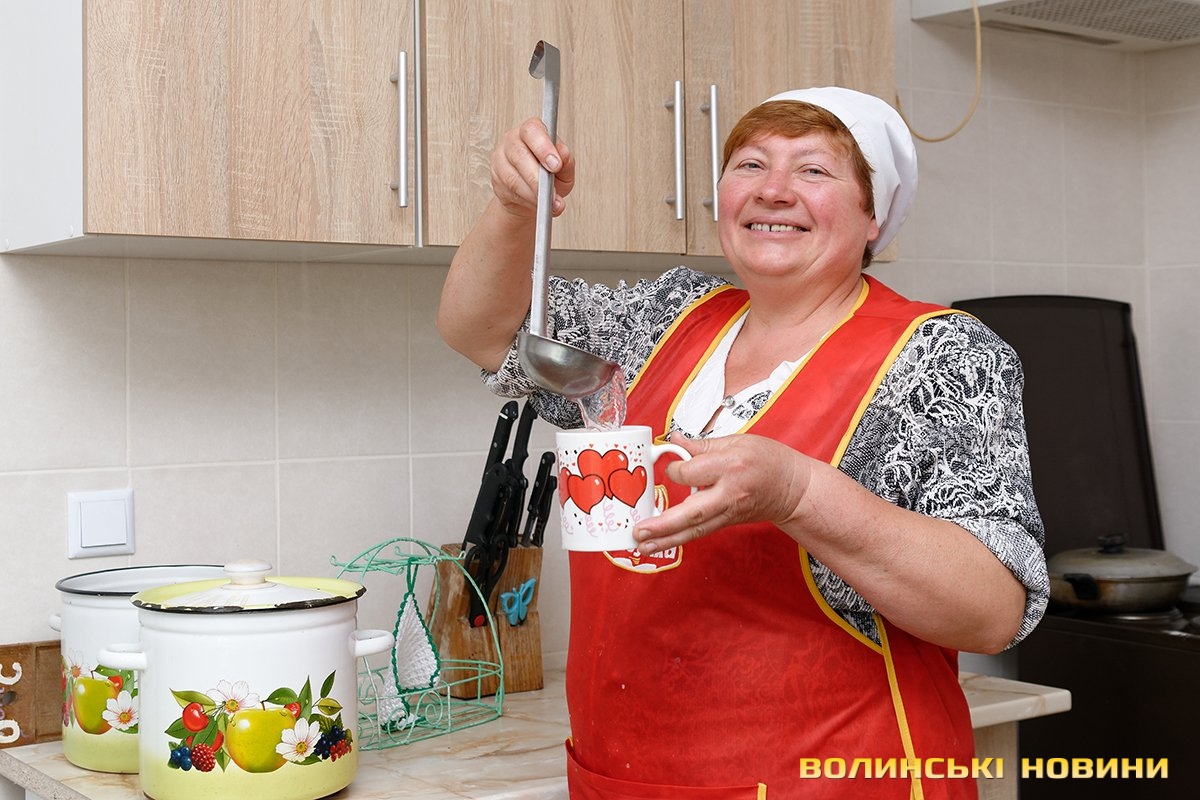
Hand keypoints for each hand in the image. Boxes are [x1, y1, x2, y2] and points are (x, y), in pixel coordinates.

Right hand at [490, 117, 575, 217]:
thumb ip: (567, 162)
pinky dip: (526, 199)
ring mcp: (501, 158)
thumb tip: (564, 154)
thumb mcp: (565, 169)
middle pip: (519, 154)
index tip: (555, 165)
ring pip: (512, 177)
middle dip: (536, 176)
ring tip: (548, 202)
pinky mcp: (495, 178)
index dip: (543, 147)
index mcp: (532, 130)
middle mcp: (513, 140)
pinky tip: (537, 203)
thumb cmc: (551, 176)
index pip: (532, 131)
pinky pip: (509, 190)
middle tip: (551, 191)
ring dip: (532, 193)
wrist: (535, 196)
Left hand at [633, 433, 813, 554]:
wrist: (792, 488)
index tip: (670, 463)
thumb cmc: (768, 460)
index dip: (674, 468)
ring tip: (642, 546)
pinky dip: (678, 539)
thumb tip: (674, 441)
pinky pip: (699, 532)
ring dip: (666, 539)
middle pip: (692, 512)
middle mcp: (729, 494)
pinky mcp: (726, 523)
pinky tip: (658, 544)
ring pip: (694, 529)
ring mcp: (728, 513)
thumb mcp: (738, 441)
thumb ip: (702, 445)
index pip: (692, 472)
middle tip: (639, 531)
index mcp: (731, 466)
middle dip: (663, 524)